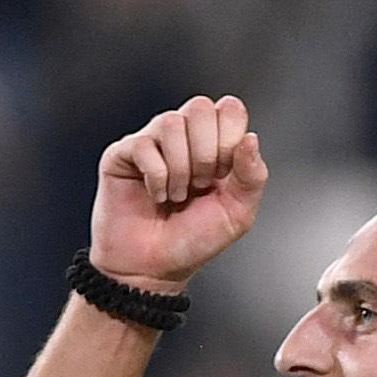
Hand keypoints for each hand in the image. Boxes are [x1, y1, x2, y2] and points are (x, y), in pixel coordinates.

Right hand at [93, 95, 268, 289]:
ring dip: (180, 168)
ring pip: (171, 122)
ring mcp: (152, 142)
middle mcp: (183, 137)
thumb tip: (250, 139)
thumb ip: (252, 176)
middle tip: (201, 186)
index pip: (230, 109)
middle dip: (207, 153)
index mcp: (214, 144)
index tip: (225, 175)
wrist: (153, 269)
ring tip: (177, 196)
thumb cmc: (192, 240)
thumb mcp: (237, 214)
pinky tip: (156, 195)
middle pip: (201, 107)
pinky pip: (144, 145)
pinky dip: (157, 177)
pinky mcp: (123, 154)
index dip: (230, 139)